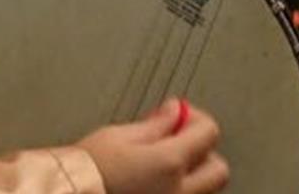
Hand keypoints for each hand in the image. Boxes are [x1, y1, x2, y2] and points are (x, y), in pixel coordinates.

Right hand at [77, 99, 228, 193]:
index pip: (209, 133)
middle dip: (203, 153)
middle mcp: (178, 193)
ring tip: (162, 167)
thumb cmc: (81, 174)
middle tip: (178, 143)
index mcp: (169, 163)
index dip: (196, 119)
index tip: (180, 116)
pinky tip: (154, 184)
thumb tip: (175, 112)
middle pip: (217, 170)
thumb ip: (155, 125)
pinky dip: (177, 192)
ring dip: (192, 177)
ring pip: (205, 193)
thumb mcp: (116, 137)